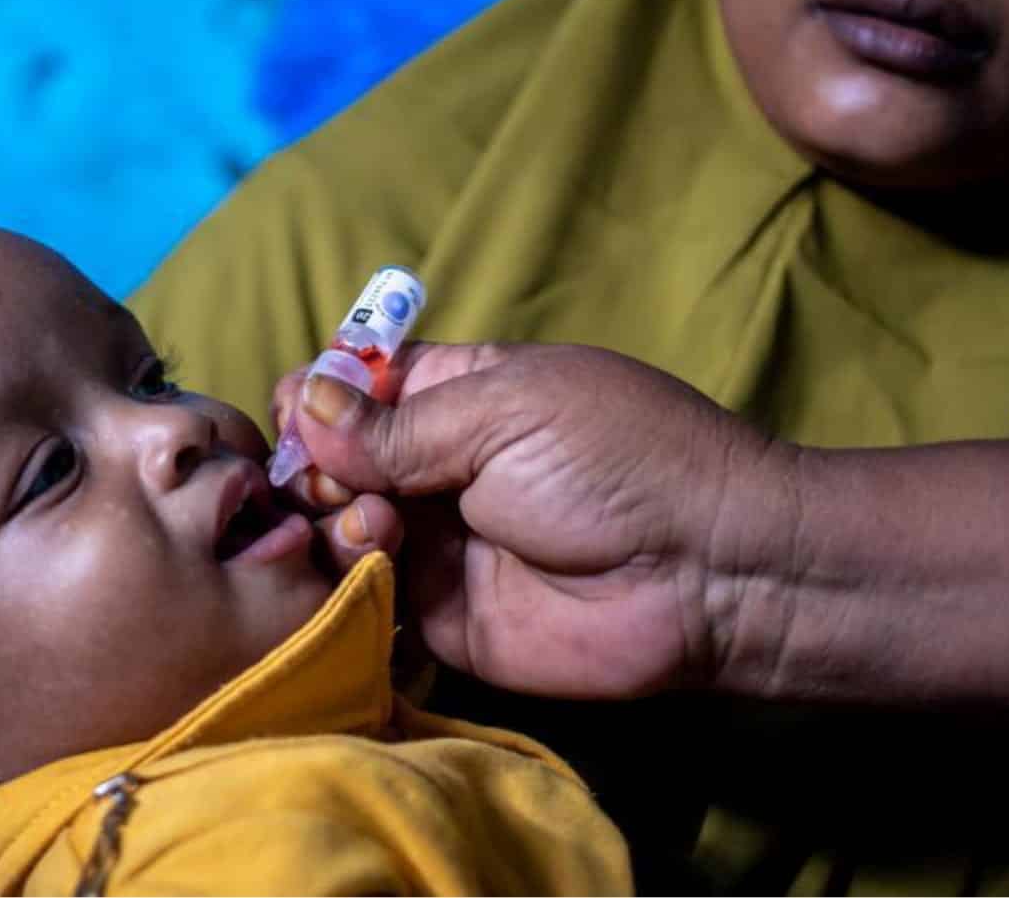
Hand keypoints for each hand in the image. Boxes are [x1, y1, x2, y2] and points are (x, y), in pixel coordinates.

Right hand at [279, 342, 795, 699]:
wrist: (709, 574)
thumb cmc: (618, 461)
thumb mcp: (503, 412)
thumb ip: (396, 424)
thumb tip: (301, 406)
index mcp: (452, 395)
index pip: (350, 389)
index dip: (314, 398)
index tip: (299, 415)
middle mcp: (433, 469)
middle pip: (330, 463)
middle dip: (315, 468)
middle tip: (336, 483)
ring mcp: (434, 546)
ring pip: (336, 530)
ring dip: (333, 521)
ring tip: (372, 525)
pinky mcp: (439, 619)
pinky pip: (366, 600)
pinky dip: (346, 583)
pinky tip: (368, 562)